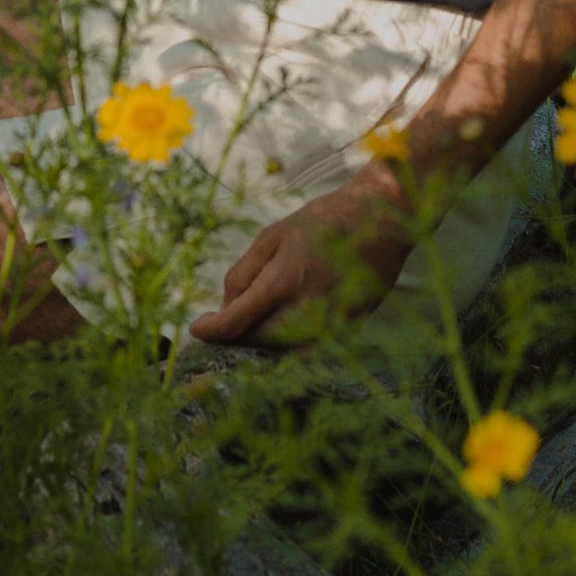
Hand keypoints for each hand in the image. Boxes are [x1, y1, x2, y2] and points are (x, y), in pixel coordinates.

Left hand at [188, 169, 411, 346]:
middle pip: (255, 341)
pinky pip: (305, 354)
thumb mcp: (274, 235)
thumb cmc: (323, 222)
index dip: (210, 331)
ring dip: (259, 343)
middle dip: (234, 335)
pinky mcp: (346, 333)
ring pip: (279, 352)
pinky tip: (277, 332)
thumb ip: (245, 271)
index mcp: (284, 281)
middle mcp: (306, 311)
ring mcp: (329, 327)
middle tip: (220, 321)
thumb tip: (226, 305)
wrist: (380, 222)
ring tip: (249, 323)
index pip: (236, 322)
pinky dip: (286, 349)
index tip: (195, 329)